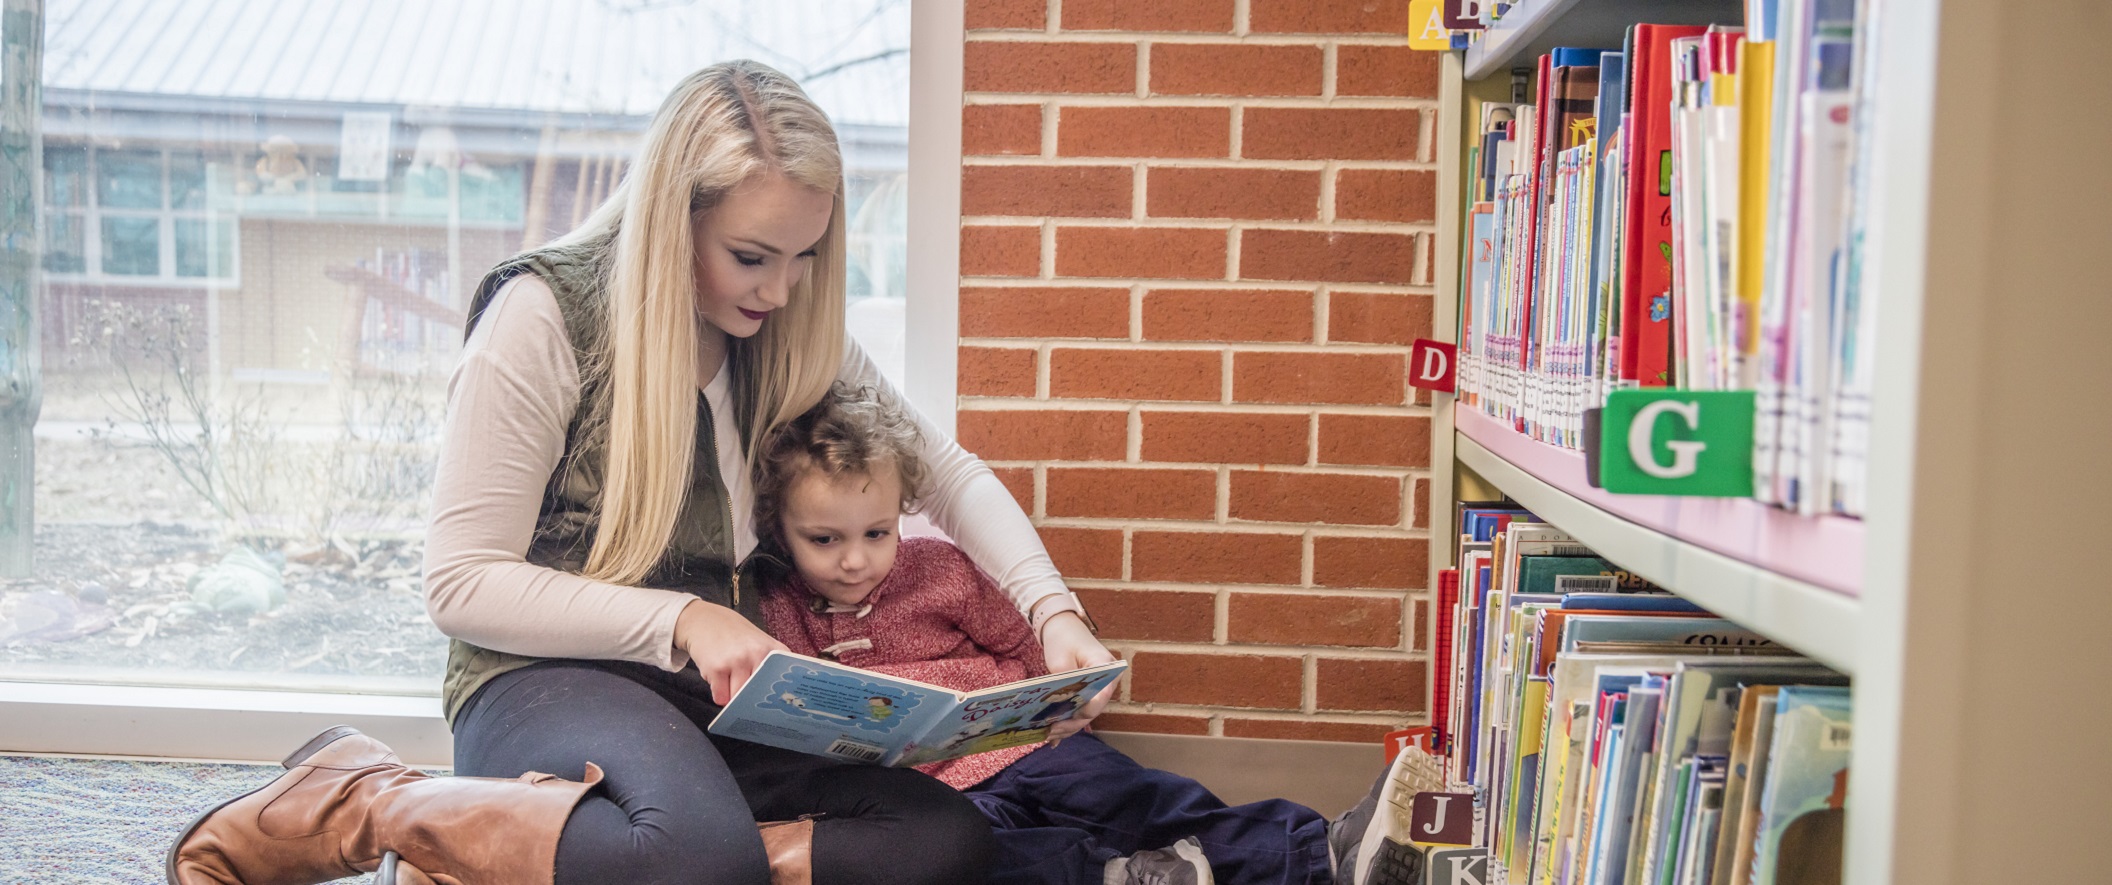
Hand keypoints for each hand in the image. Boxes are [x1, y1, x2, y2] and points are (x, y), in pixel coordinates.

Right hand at [674, 599, 788, 704]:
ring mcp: (737, 661)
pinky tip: (718, 678)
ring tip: (729, 680)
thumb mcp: (760, 644)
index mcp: (774, 650)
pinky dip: (719, 694)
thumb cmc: (735, 635)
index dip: (782, 698)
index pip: (786, 683)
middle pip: (760, 696)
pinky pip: (721, 698)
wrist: (704, 619)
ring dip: (733, 696)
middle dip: (753, 701)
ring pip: (739, 699)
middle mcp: (758, 655)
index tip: (779, 707)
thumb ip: (771, 667)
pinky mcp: (716, 668)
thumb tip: (776, 701)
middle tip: (748, 696)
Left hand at [1040, 611, 1114, 739]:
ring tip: (1049, 736)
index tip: (1068, 719)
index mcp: (1106, 668)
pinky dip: (1067, 720)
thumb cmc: (1063, 639)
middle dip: (1071, 724)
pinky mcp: (1090, 692)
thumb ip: (1064, 684)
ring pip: (1086, 713)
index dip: (1085, 711)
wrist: (1063, 627)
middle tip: (1050, 733)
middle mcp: (1108, 681)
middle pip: (1092, 710)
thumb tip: (1061, 709)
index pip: (1100, 697)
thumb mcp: (1060, 661)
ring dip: (1068, 726)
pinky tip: (1054, 736)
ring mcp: (1100, 688)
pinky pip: (1080, 709)